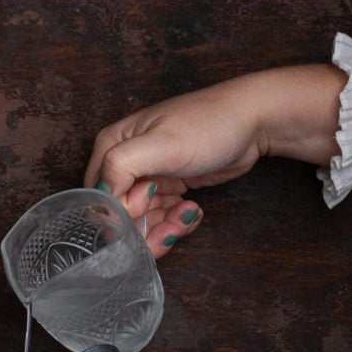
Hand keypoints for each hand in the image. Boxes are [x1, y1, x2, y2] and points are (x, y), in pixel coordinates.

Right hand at [84, 64, 345, 258]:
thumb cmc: (207, 125)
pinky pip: (161, 220)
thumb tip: (101, 196)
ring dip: (164, 228)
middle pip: (119, 216)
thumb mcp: (160, 144)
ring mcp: (147, 178)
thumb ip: (121, 165)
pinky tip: (193, 209)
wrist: (253, 122)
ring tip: (188, 213)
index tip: (151, 201)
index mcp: (111, 147)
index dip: (121, 212)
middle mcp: (124, 165)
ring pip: (141, 224)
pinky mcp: (167, 189)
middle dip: (145, 229)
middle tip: (173, 225)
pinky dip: (176, 222)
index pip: (98, 197)